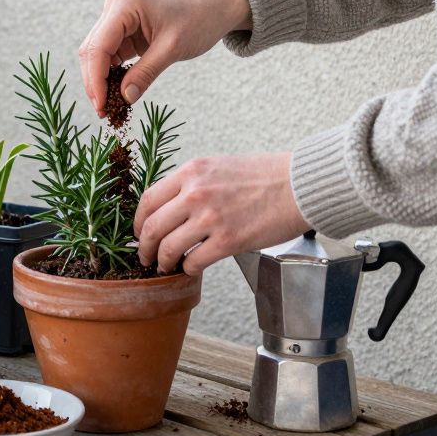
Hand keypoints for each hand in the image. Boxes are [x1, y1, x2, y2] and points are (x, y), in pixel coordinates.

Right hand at [79, 0, 250, 115]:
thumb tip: (124, 99)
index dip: (95, 79)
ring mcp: (116, 19)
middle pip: (92, 51)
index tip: (101, 105)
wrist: (213, 9)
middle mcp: (114, 8)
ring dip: (100, 80)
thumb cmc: (197, 21)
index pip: (98, 47)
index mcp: (124, 5)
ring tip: (109, 106)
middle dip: (95, 82)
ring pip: (97, 55)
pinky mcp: (122, 31)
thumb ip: (146, 73)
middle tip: (103, 111)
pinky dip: (110, 75)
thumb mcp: (172, 49)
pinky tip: (116, 92)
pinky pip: (109, 56)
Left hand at [133, 152, 308, 275]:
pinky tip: (192, 267)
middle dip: (144, 247)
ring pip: (168, 247)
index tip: (139, 233)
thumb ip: (191, 184)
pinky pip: (193, 261)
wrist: (298, 185)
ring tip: (166, 266)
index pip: (148, 200)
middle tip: (145, 257)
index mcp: (191, 172)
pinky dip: (188, 269)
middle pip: (152, 227)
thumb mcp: (217, 167)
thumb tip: (169, 209)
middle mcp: (195, 193)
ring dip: (162, 262)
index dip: (138, 222)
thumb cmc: (263, 176)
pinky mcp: (228, 240)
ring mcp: (210, 217)